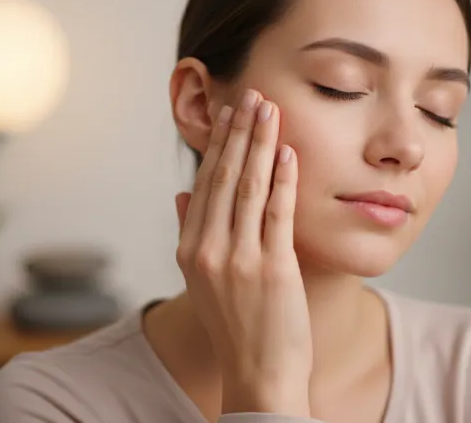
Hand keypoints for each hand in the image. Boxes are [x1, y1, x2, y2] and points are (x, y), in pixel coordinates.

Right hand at [174, 89, 312, 416]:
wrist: (258, 375)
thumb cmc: (237, 326)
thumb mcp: (203, 279)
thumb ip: (192, 232)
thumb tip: (182, 192)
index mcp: (191, 249)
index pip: (205, 183)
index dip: (219, 145)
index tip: (231, 114)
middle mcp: (209, 250)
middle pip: (224, 177)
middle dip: (240, 132)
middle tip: (252, 95)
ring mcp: (239, 259)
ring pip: (248, 188)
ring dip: (260, 144)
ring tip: (270, 110)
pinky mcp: (272, 269)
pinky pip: (276, 214)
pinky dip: (282, 180)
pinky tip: (288, 153)